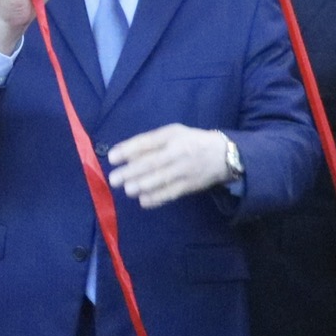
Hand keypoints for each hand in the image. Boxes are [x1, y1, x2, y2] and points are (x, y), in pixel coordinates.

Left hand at [106, 124, 234, 207]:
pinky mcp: (190, 185)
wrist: (223, 155)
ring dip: (143, 185)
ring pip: (161, 179)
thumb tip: (122, 151)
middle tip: (114, 179)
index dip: (129, 150)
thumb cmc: (191, 141)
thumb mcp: (173, 134)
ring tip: (127, 190)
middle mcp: (177, 152)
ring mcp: (184, 170)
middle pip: (152, 162)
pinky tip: (144, 201)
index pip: (147, 142)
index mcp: (171, 136)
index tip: (112, 157)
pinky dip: (157, 198)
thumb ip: (150, 142)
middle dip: (132, 171)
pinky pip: (171, 193)